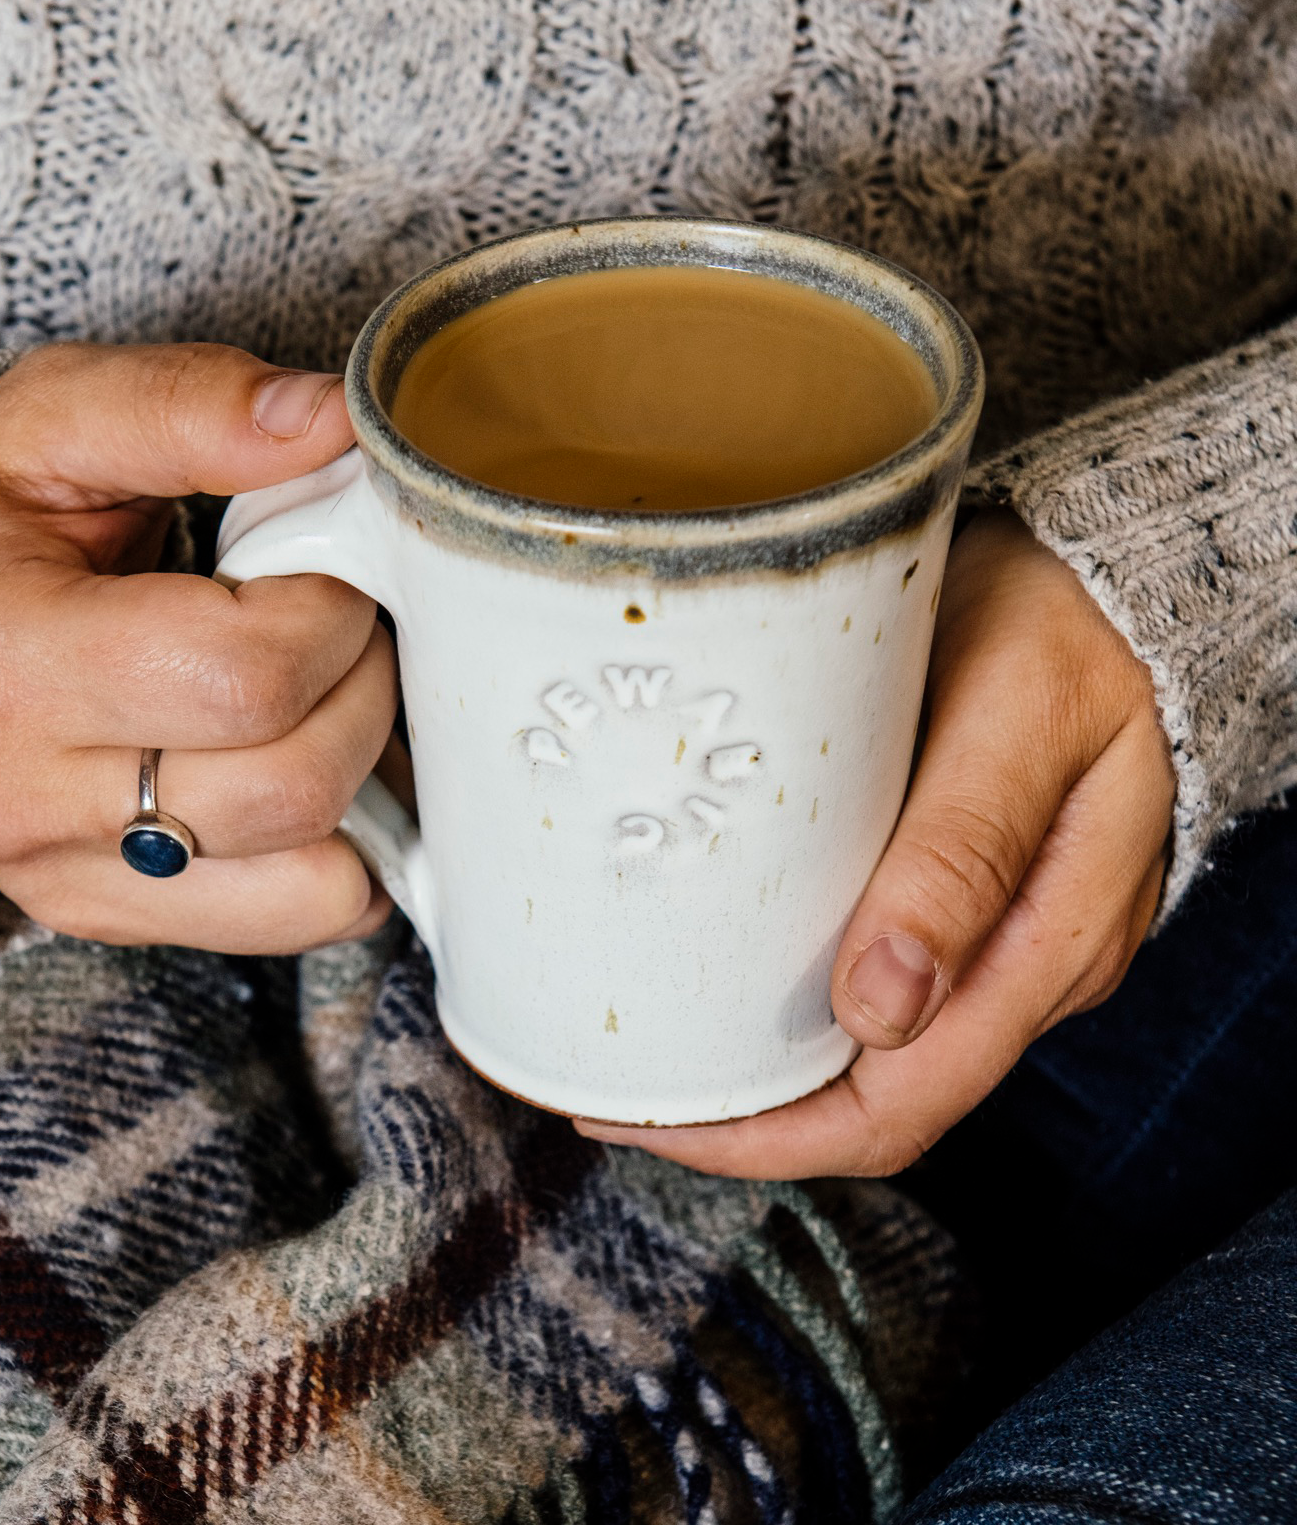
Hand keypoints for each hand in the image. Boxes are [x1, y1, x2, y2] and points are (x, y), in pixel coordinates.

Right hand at [0, 341, 398, 951]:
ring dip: (362, 774)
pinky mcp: (110, 919)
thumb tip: (332, 424)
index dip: (331, 613)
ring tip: (323, 696)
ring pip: (312, 873)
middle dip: (361, 689)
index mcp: (6, 661)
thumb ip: (192, 405)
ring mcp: (68, 879)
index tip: (320, 568)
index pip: (247, 676)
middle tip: (340, 627)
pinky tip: (316, 778)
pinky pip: (297, 921)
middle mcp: (25, 797)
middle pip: (293, 784)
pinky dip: (348, 856)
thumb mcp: (60, 419)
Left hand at [577, 509, 1175, 1177]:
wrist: (1098, 571)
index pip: (904, 1104)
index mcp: (1052, 943)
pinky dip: (785, 1008)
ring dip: (760, 1074)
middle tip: (609, 1093)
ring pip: (869, 1056)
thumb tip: (880, 1009)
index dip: (771, 1136)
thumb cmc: (1062, 623)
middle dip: (744, 1121)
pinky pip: (868, 986)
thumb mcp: (1017, 712)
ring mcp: (992, 938)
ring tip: (644, 1050)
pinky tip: (716, 982)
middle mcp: (1025, 966)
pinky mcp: (959, 899)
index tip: (650, 1118)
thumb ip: (960, 852)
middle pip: (875, 1101)